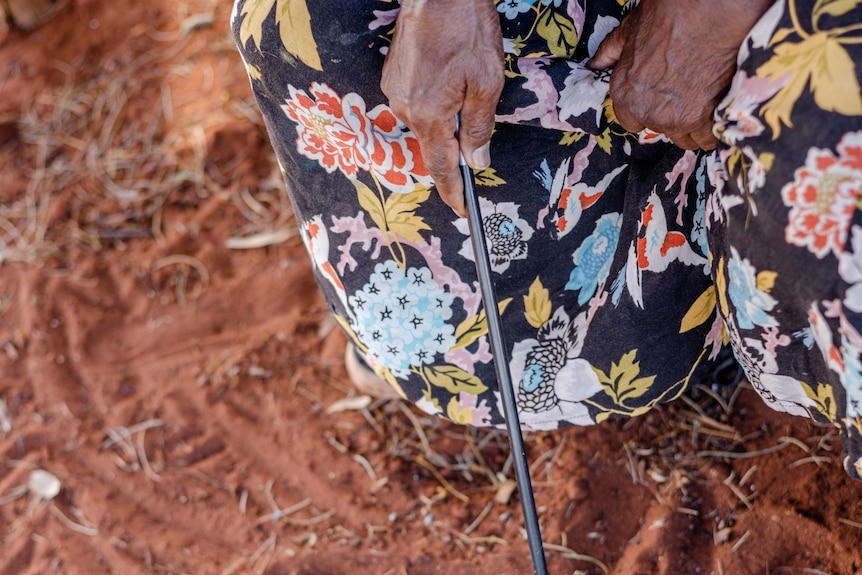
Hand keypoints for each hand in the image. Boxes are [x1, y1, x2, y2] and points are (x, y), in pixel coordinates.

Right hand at [381, 0, 502, 215]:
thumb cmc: (466, 29)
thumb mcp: (487, 82)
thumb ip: (479, 128)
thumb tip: (477, 162)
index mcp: (429, 114)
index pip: (441, 167)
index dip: (453, 192)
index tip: (462, 210)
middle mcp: (406, 108)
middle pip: (433, 145)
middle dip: (454, 148)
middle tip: (476, 140)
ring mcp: (395, 91)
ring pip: (425, 122)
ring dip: (444, 119)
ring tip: (464, 90)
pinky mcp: (392, 77)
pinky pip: (415, 102)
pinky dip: (433, 102)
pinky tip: (448, 80)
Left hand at [588, 0, 772, 149]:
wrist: (707, 13)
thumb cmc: (667, 17)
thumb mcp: (628, 30)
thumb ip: (609, 53)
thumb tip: (593, 66)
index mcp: (624, 92)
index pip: (629, 122)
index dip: (645, 112)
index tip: (658, 102)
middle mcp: (645, 110)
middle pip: (657, 130)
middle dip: (669, 118)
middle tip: (684, 98)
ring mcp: (674, 118)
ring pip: (682, 139)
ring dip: (691, 127)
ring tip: (702, 108)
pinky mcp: (702, 119)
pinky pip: (706, 139)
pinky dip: (712, 131)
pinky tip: (716, 117)